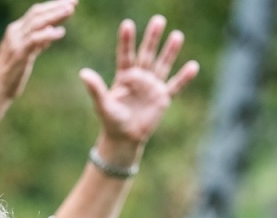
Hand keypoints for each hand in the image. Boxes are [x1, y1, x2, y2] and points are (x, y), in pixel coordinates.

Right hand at [0, 0, 76, 102]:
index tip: (71, 2)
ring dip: (55, 15)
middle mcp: (14, 32)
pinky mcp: (19, 54)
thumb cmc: (11, 76)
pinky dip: (48, 34)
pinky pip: (34, 40)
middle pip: (37, 12)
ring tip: (70, 10)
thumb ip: (38, 42)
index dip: (53, 5)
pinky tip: (61, 32)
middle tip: (75, 1)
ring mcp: (15, 42)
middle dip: (57, 5)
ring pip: (37, 22)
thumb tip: (51, 30)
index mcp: (16, 31)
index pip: (36, 12)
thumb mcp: (26, 55)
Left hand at [80, 16, 199, 158]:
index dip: (126, 40)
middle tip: (158, 20)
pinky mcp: (162, 98)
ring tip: (177, 35)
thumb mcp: (102, 104)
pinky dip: (183, 78)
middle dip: (152, 38)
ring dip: (170, 51)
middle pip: (147, 54)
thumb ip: (95, 88)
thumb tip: (83, 73)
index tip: (127, 24)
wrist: (124, 139)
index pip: (125, 55)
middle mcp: (139, 77)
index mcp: (124, 76)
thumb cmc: (111, 121)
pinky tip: (193, 66)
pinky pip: (175, 86)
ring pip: (162, 65)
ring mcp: (152, 86)